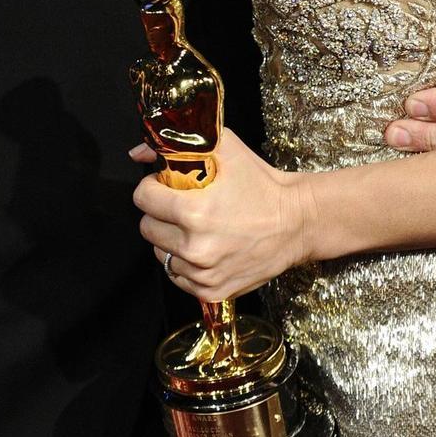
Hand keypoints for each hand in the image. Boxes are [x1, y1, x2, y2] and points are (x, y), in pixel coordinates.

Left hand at [132, 129, 311, 300]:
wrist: (296, 222)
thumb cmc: (261, 185)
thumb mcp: (225, 150)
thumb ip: (178, 145)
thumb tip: (139, 152)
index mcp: (194, 212)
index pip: (142, 199)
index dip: (152, 187)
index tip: (166, 185)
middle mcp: (195, 248)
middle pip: (147, 228)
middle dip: (159, 213)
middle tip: (183, 205)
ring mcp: (203, 274)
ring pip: (160, 254)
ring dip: (170, 239)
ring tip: (196, 227)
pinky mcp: (211, 291)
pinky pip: (178, 276)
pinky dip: (185, 263)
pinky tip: (204, 247)